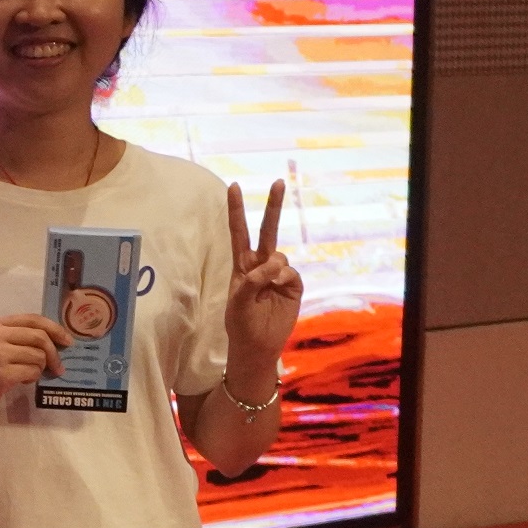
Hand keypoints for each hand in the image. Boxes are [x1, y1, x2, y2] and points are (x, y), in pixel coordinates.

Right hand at [0, 314, 75, 417]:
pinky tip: (22, 380)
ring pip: (38, 356)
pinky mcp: (1, 373)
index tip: (67, 341)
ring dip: (40, 368)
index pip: (33, 319)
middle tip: (58, 366)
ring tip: (27, 374)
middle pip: (40, 337)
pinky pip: (32, 372)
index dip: (55, 328)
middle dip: (54, 353)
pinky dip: (32, 378)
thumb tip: (55, 340)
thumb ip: (18, 337)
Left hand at [224, 180, 305, 370]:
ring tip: (265, 288)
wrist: (258, 345)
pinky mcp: (293, 284)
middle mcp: (260, 265)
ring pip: (279, 255)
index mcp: (241, 264)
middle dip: (273, 206)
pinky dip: (283, 279)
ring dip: (272, 268)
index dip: (236, 210)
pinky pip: (290, 272)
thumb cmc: (240, 323)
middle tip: (278, 181)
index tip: (234, 186)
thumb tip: (274, 264)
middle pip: (266, 230)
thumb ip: (252, 280)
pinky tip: (279, 291)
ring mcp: (278, 274)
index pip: (238, 232)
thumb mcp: (237, 302)